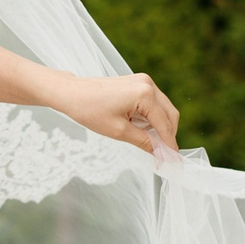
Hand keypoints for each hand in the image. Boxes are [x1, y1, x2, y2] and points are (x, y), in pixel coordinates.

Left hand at [56, 72, 180, 155]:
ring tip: (148, 143)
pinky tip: (141, 129)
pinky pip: (153, 103)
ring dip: (160, 127)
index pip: (165, 125)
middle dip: (168, 135)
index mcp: (144, 94)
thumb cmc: (89, 110)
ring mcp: (143, 81)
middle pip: (170, 115)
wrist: (71, 93)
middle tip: (162, 156)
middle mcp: (148, 84)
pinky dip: (151, 118)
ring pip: (163, 109)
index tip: (173, 162)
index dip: (170, 145)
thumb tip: (162, 154)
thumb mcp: (119, 131)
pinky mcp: (138, 83)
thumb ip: (145, 142)